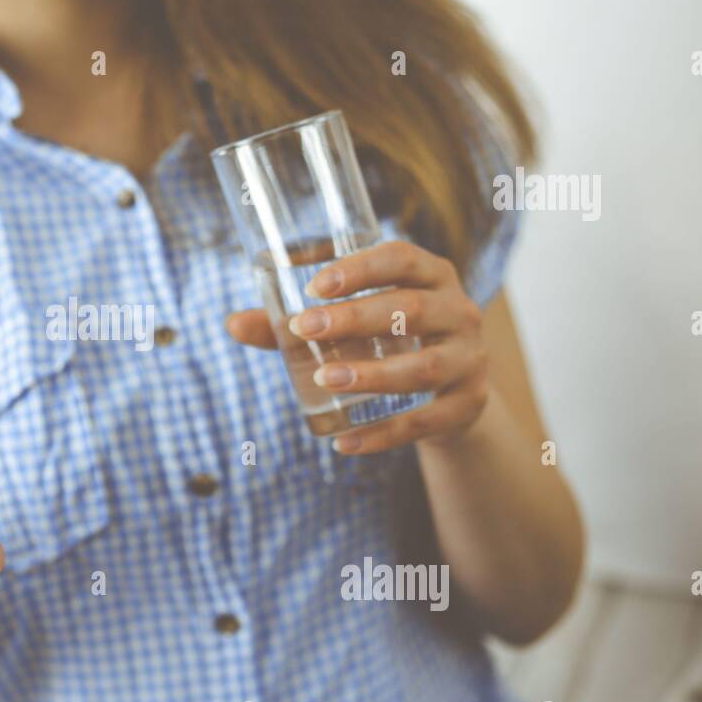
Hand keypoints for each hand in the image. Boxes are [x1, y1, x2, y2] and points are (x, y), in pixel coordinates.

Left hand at [226, 240, 488, 453]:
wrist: (452, 392)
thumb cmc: (388, 340)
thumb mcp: (353, 325)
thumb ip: (296, 324)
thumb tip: (231, 324)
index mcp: (431, 274)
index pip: (400, 258)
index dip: (359, 268)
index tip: (314, 284)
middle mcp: (459, 311)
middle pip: (411, 309)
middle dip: (356, 319)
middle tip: (304, 328)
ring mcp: (469, 359)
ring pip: (423, 367)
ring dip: (372, 374)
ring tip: (323, 380)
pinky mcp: (469, 405)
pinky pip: (425, 422)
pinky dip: (383, 434)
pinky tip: (343, 443)